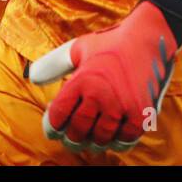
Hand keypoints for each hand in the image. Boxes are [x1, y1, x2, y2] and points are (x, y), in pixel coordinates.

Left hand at [28, 1, 176, 153]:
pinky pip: (124, 141)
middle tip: (72, 137)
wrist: (149, 39)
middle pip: (77, 131)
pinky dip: (116, 142)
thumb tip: (33, 78)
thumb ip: (54, 64)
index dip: (53, 127)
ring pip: (100, 139)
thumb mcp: (78, 48)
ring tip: (91, 137)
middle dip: (71, 138)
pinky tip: (112, 136)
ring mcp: (122, 107)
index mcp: (82, 80)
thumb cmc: (110, 44)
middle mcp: (100, 95)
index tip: (54, 130)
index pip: (58, 116)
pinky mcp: (141, 114)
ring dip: (93, 141)